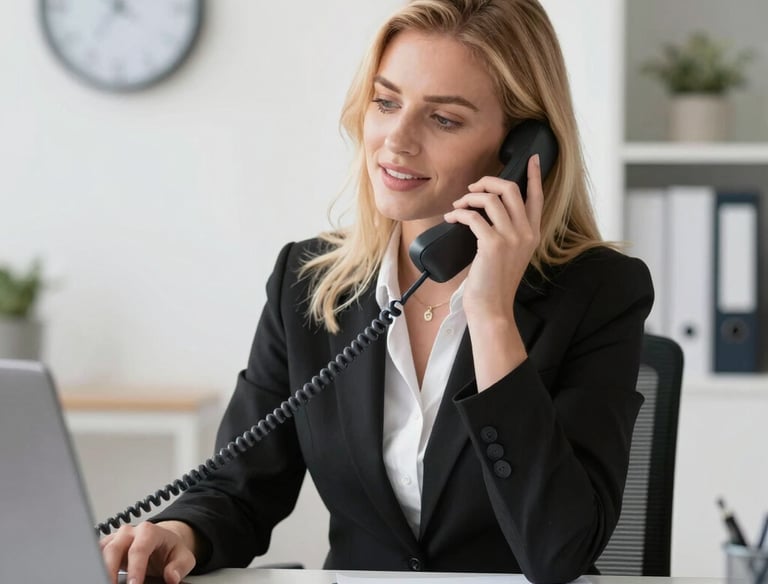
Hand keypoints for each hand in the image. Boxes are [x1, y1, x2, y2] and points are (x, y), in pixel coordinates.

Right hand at [100, 521, 196, 583]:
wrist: (162, 542)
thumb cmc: (170, 550)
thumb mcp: (183, 557)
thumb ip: (179, 566)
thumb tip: (171, 577)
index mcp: (149, 531)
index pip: (139, 549)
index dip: (135, 568)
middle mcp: (129, 532)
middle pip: (114, 549)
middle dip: (110, 571)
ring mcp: (115, 538)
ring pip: (101, 552)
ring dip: (99, 570)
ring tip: (102, 583)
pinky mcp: (106, 547)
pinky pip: (95, 556)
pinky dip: (95, 568)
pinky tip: (98, 578)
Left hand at [443, 154, 542, 319]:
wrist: (492, 307)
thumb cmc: (495, 282)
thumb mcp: (510, 254)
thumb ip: (508, 232)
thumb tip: (486, 210)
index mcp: (533, 234)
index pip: (537, 197)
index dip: (534, 175)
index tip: (531, 159)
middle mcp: (526, 233)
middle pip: (511, 189)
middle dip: (488, 181)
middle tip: (473, 189)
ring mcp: (512, 238)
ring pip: (491, 198)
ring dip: (469, 197)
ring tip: (458, 205)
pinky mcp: (493, 244)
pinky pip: (473, 216)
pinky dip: (459, 213)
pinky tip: (451, 218)